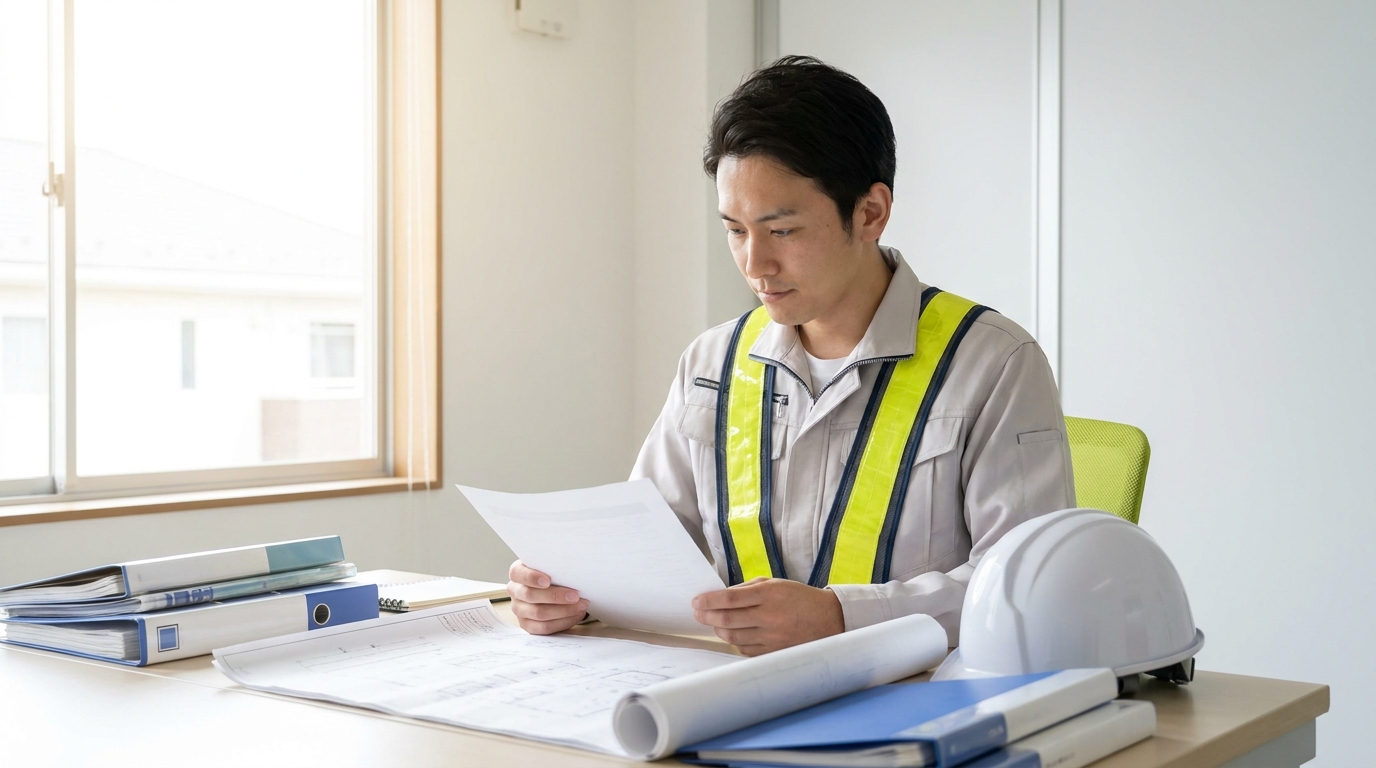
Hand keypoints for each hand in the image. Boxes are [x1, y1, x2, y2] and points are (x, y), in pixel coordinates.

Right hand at [506, 560, 588, 634]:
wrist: (554, 589)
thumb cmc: (553, 574)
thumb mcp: (551, 566)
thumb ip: (555, 566)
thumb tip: (573, 569)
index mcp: (517, 573)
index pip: (517, 573)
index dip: (531, 577)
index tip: (547, 581)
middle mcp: (515, 591)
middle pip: (530, 595)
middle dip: (555, 596)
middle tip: (575, 595)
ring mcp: (519, 609)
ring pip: (538, 613)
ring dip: (563, 610)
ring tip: (581, 606)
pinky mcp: (527, 625)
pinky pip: (544, 627)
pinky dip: (563, 622)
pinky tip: (575, 615)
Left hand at [691, 577, 843, 655]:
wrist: (829, 620)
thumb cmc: (800, 598)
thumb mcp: (775, 584)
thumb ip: (747, 589)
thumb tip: (720, 597)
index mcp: (770, 595)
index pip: (730, 599)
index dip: (709, 601)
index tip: (696, 602)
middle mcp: (770, 617)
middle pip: (728, 620)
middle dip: (707, 616)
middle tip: (698, 613)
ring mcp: (772, 638)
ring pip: (733, 637)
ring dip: (719, 629)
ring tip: (714, 622)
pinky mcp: (774, 652)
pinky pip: (745, 649)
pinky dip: (734, 642)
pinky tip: (733, 634)